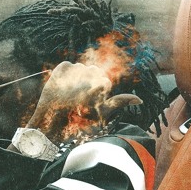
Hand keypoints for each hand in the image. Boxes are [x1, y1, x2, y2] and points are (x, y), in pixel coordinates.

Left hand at [26, 62, 140, 142]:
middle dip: (86, 83)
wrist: (51, 121)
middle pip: (92, 72)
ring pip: (79, 69)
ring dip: (74, 79)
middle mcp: (91, 73)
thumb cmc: (79, 120)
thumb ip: (119, 102)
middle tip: (76, 99)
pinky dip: (64, 75)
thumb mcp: (102, 113)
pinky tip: (61, 88)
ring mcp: (76, 69)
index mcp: (103, 83)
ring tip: (67, 94)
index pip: (102, 80)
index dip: (94, 92)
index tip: (86, 102)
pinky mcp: (62, 67)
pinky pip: (66, 67)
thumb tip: (139, 99)